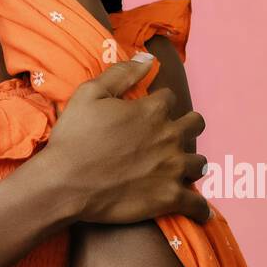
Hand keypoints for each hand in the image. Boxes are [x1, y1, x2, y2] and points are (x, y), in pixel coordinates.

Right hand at [36, 56, 210, 225]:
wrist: (65, 182)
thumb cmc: (73, 136)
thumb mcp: (90, 93)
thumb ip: (122, 74)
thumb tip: (148, 57)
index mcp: (152, 110)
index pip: (169, 98)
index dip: (158, 103)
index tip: (147, 113)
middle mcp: (169, 136)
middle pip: (195, 124)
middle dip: (187, 126)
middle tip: (170, 137)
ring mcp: (172, 168)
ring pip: (201, 163)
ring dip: (191, 163)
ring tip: (180, 169)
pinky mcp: (169, 198)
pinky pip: (198, 205)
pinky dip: (199, 207)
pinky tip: (196, 209)